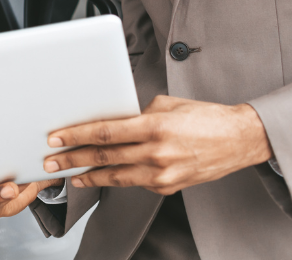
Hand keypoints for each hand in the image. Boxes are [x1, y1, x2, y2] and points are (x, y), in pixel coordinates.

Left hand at [44, 95, 273, 194]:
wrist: (239, 139)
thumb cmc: (204, 117)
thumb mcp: (167, 105)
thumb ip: (137, 113)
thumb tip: (113, 120)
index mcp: (153, 127)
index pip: (105, 132)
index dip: (76, 136)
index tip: (56, 138)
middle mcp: (156, 153)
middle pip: (105, 156)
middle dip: (74, 159)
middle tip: (52, 161)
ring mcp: (164, 174)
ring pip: (116, 177)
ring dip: (90, 176)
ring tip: (71, 175)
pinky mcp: (170, 187)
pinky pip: (137, 183)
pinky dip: (118, 179)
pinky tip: (102, 176)